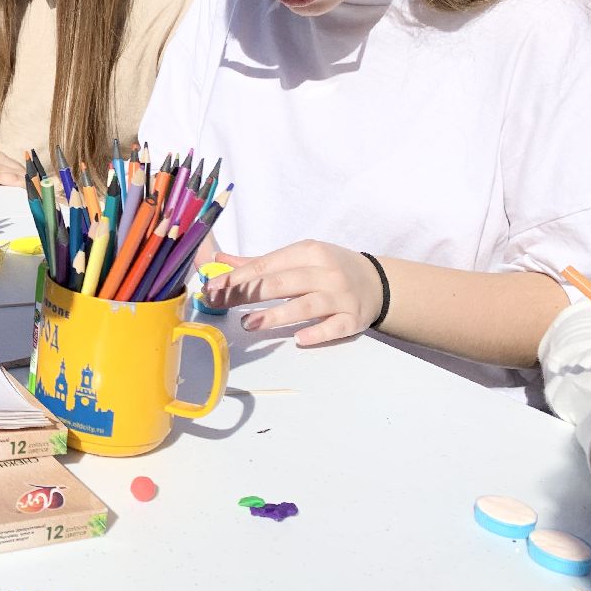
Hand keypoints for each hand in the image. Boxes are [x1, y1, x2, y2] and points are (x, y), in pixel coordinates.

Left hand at [205, 240, 383, 345]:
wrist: (378, 282)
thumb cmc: (329, 268)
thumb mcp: (299, 257)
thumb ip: (260, 262)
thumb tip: (221, 261)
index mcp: (308, 252)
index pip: (268, 264)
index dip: (238, 277)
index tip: (213, 287)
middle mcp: (325, 272)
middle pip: (282, 283)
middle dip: (249, 293)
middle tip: (221, 304)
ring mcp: (340, 296)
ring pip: (306, 305)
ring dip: (276, 315)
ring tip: (248, 324)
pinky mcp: (353, 319)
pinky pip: (334, 327)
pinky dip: (318, 332)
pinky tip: (298, 339)